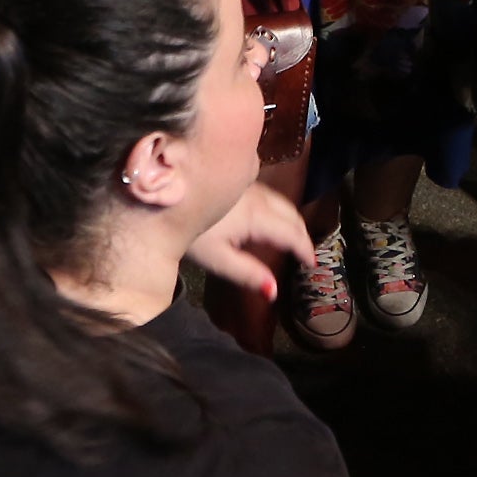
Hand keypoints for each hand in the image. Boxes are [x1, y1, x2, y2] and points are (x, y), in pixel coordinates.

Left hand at [187, 182, 316, 299]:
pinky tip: (271, 222)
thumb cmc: (190, 233)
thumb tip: (274, 292)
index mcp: (256, 216)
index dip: (305, 249)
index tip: (312, 265)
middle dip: (302, 235)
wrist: (164, 199)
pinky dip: (281, 212)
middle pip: (291, 215)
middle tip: (306, 255)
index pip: (291, 233)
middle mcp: (258, 197)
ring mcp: (249, 187)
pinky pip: (271, 197)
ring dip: (293, 222)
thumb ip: (247, 274)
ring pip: (282, 203)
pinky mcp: (240, 184)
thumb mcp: (217, 259)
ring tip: (294, 240)